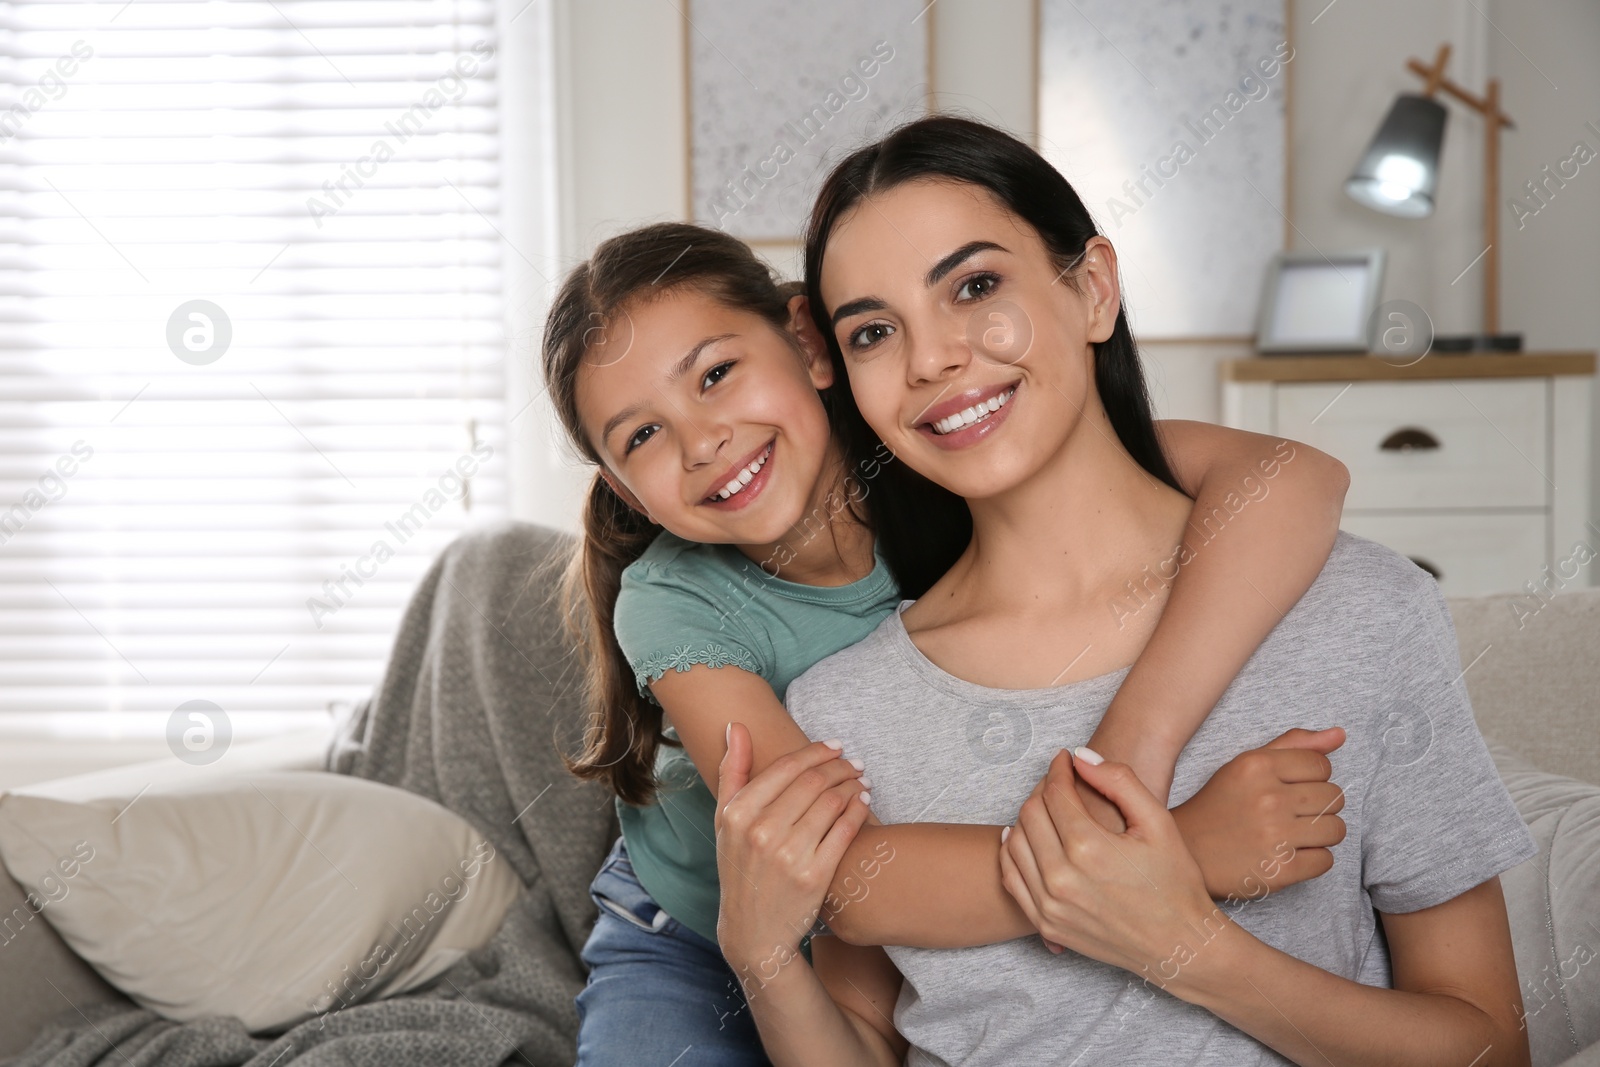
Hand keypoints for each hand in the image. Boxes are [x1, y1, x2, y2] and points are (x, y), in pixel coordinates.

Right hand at [714, 724, 870, 989]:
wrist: (753, 931)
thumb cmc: (740, 867)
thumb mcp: (724, 822)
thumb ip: (732, 772)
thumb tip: (737, 727)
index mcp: (737, 814)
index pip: (786, 768)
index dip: (816, 752)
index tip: (835, 746)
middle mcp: (760, 832)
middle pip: (813, 782)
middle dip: (840, 766)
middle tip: (854, 763)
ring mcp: (788, 855)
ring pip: (832, 802)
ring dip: (853, 784)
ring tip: (862, 780)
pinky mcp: (814, 876)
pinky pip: (845, 830)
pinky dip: (858, 810)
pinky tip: (863, 803)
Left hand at [999, 747, 1217, 977]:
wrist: (1180, 945)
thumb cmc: (1175, 882)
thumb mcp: (1159, 822)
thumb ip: (1119, 781)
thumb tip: (1080, 757)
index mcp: (1089, 848)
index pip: (1054, 793)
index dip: (1058, 769)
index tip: (1066, 760)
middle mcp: (1061, 877)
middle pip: (1030, 814)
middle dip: (1043, 789)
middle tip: (1060, 783)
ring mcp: (1049, 904)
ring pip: (1014, 842)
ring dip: (1027, 818)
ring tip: (1049, 809)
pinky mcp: (1045, 924)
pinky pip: (1011, 878)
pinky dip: (1013, 852)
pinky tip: (1027, 839)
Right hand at [1170, 727, 1346, 901]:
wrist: (1188, 852)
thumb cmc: (1219, 806)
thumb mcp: (1245, 765)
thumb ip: (1293, 745)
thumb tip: (1339, 735)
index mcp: (1257, 765)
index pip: (1322, 766)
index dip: (1312, 779)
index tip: (1292, 789)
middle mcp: (1268, 798)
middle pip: (1334, 797)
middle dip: (1320, 806)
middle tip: (1292, 813)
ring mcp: (1275, 837)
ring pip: (1336, 829)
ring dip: (1321, 834)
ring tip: (1295, 834)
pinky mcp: (1280, 871)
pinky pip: (1326, 861)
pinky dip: (1313, 860)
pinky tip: (1290, 855)